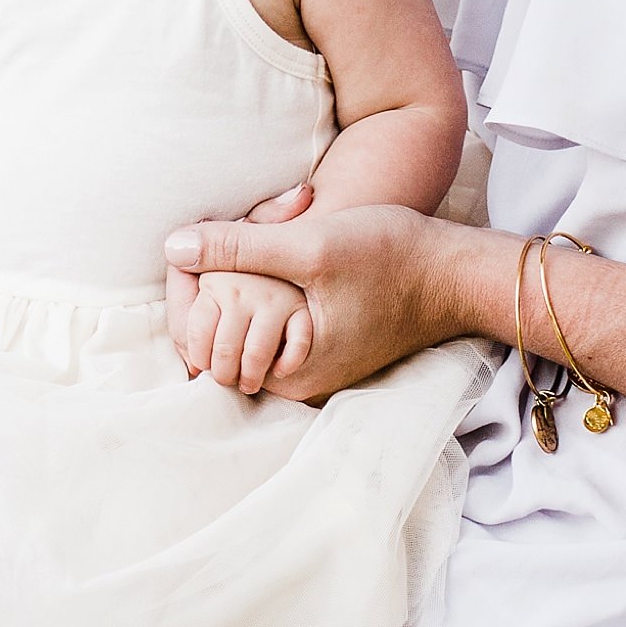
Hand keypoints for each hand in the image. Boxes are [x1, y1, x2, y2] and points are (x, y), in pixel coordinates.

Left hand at [165, 202, 480, 402]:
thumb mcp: (309, 244)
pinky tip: (267, 260)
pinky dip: (260, 297)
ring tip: (237, 247)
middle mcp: (296, 382)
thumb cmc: (390, 256)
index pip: (204, 348)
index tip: (187, 254)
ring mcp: (312, 368)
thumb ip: (238, 247)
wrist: (453, 270)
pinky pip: (271, 329)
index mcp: (287, 371)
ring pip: (245, 333)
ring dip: (234, 293)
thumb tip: (172, 247)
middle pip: (221, 343)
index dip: (186, 299)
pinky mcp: (323, 348)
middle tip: (207, 245)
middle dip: (209, 295)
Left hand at [182, 270, 312, 394]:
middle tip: (225, 378)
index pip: (198, 333)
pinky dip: (287, 363)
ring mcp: (278, 296)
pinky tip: (279, 369)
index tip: (203, 365)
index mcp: (216, 277)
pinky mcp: (306, 307)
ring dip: (250, 376)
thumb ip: (181, 306)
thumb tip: (189, 359)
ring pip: (256, 353)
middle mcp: (247, 285)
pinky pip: (297, 345)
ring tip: (248, 382)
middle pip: (226, 347)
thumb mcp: (196, 280)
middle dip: (223, 374)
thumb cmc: (228, 277)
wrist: (283, 248)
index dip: (199, 357)